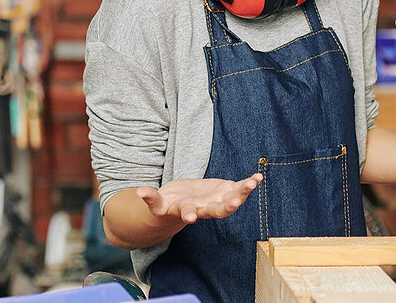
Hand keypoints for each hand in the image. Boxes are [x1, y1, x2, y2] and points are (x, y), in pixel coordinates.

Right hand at [135, 174, 262, 223]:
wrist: (180, 205)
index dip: (190, 214)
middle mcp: (204, 209)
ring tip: (251, 183)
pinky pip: (238, 189)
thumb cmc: (167, 204)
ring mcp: (216, 201)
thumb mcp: (157, 202)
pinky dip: (247, 184)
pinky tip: (257, 177)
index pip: (188, 213)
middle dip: (225, 207)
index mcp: (186, 211)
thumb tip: (138, 192)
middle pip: (216, 210)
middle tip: (233, 203)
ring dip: (242, 192)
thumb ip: (151, 198)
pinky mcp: (224, 192)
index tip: (191, 218)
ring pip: (230, 200)